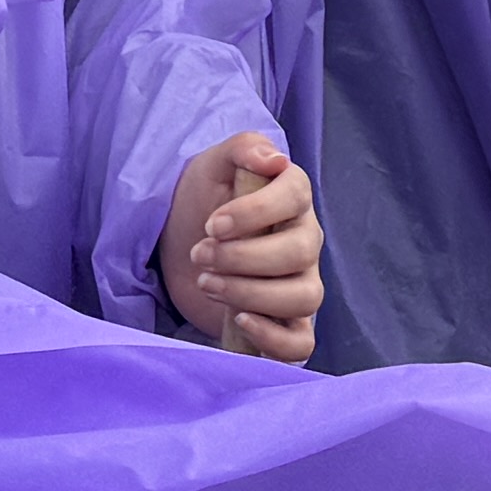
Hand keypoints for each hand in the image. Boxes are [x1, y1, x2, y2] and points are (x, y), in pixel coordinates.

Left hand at [161, 133, 325, 362]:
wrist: (184, 243)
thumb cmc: (203, 200)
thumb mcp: (212, 164)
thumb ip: (243, 148)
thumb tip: (274, 160)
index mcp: (293, 197)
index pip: (295, 196)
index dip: (254, 212)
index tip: (211, 224)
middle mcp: (306, 241)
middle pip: (298, 253)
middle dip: (241, 257)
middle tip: (199, 255)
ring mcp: (301, 283)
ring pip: (304, 297)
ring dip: (250, 294)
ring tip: (207, 283)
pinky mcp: (286, 322)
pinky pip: (302, 342)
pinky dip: (274, 338)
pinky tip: (239, 321)